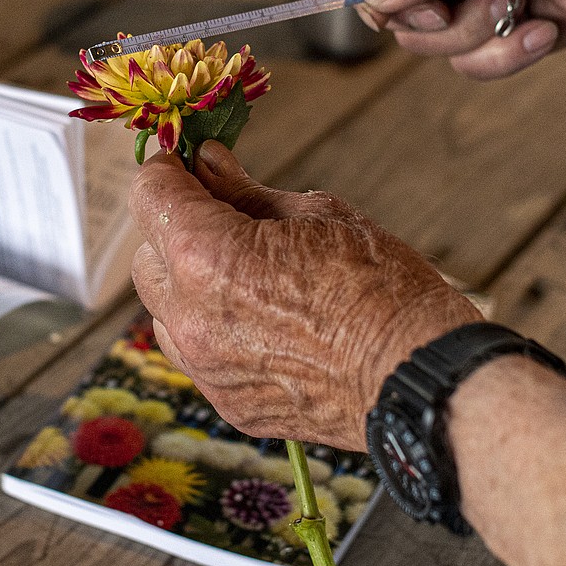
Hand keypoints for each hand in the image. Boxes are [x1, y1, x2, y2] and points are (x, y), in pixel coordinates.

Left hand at [129, 140, 481, 450]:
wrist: (417, 375)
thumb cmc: (382, 290)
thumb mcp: (318, 216)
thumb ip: (247, 193)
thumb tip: (211, 165)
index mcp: (208, 257)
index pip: (149, 195)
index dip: (167, 171)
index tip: (186, 163)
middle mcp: (191, 317)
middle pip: (147, 256)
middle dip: (176, 228)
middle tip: (225, 215)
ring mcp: (206, 368)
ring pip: (166, 310)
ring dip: (190, 284)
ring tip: (250, 275)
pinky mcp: (227, 402)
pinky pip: (197, 353)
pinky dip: (214, 329)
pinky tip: (264, 319)